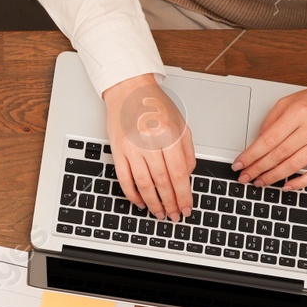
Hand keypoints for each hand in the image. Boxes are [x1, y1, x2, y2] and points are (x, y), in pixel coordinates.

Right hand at [102, 74, 194, 220]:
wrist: (129, 91)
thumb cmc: (155, 106)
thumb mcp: (181, 124)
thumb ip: (187, 151)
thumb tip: (187, 176)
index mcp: (169, 136)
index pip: (179, 173)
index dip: (183, 195)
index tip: (186, 207)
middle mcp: (150, 142)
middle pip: (162, 182)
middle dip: (170, 203)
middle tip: (174, 215)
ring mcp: (132, 148)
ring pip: (143, 184)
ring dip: (153, 203)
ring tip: (159, 213)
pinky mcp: (118, 151)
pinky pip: (124, 179)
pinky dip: (132, 194)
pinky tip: (140, 202)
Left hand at [232, 79, 306, 188]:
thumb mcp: (292, 100)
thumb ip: (272, 119)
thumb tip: (257, 141)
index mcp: (299, 112)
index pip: (268, 139)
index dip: (251, 155)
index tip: (239, 164)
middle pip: (279, 154)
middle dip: (258, 169)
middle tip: (245, 177)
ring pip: (294, 165)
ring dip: (274, 177)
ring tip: (260, 182)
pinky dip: (300, 183)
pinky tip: (286, 186)